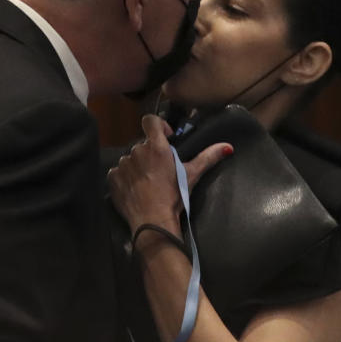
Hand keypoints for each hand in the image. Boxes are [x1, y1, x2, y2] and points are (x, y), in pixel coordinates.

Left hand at [107, 114, 232, 235]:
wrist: (152, 221)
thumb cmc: (174, 197)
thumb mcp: (192, 176)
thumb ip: (208, 157)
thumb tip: (227, 147)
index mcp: (157, 147)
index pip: (150, 120)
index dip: (158, 125)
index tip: (165, 137)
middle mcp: (137, 151)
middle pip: (143, 144)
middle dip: (150, 154)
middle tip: (160, 171)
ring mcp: (123, 164)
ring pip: (131, 159)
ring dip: (138, 166)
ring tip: (147, 183)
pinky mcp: (113, 177)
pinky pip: (118, 171)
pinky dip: (125, 177)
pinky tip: (135, 189)